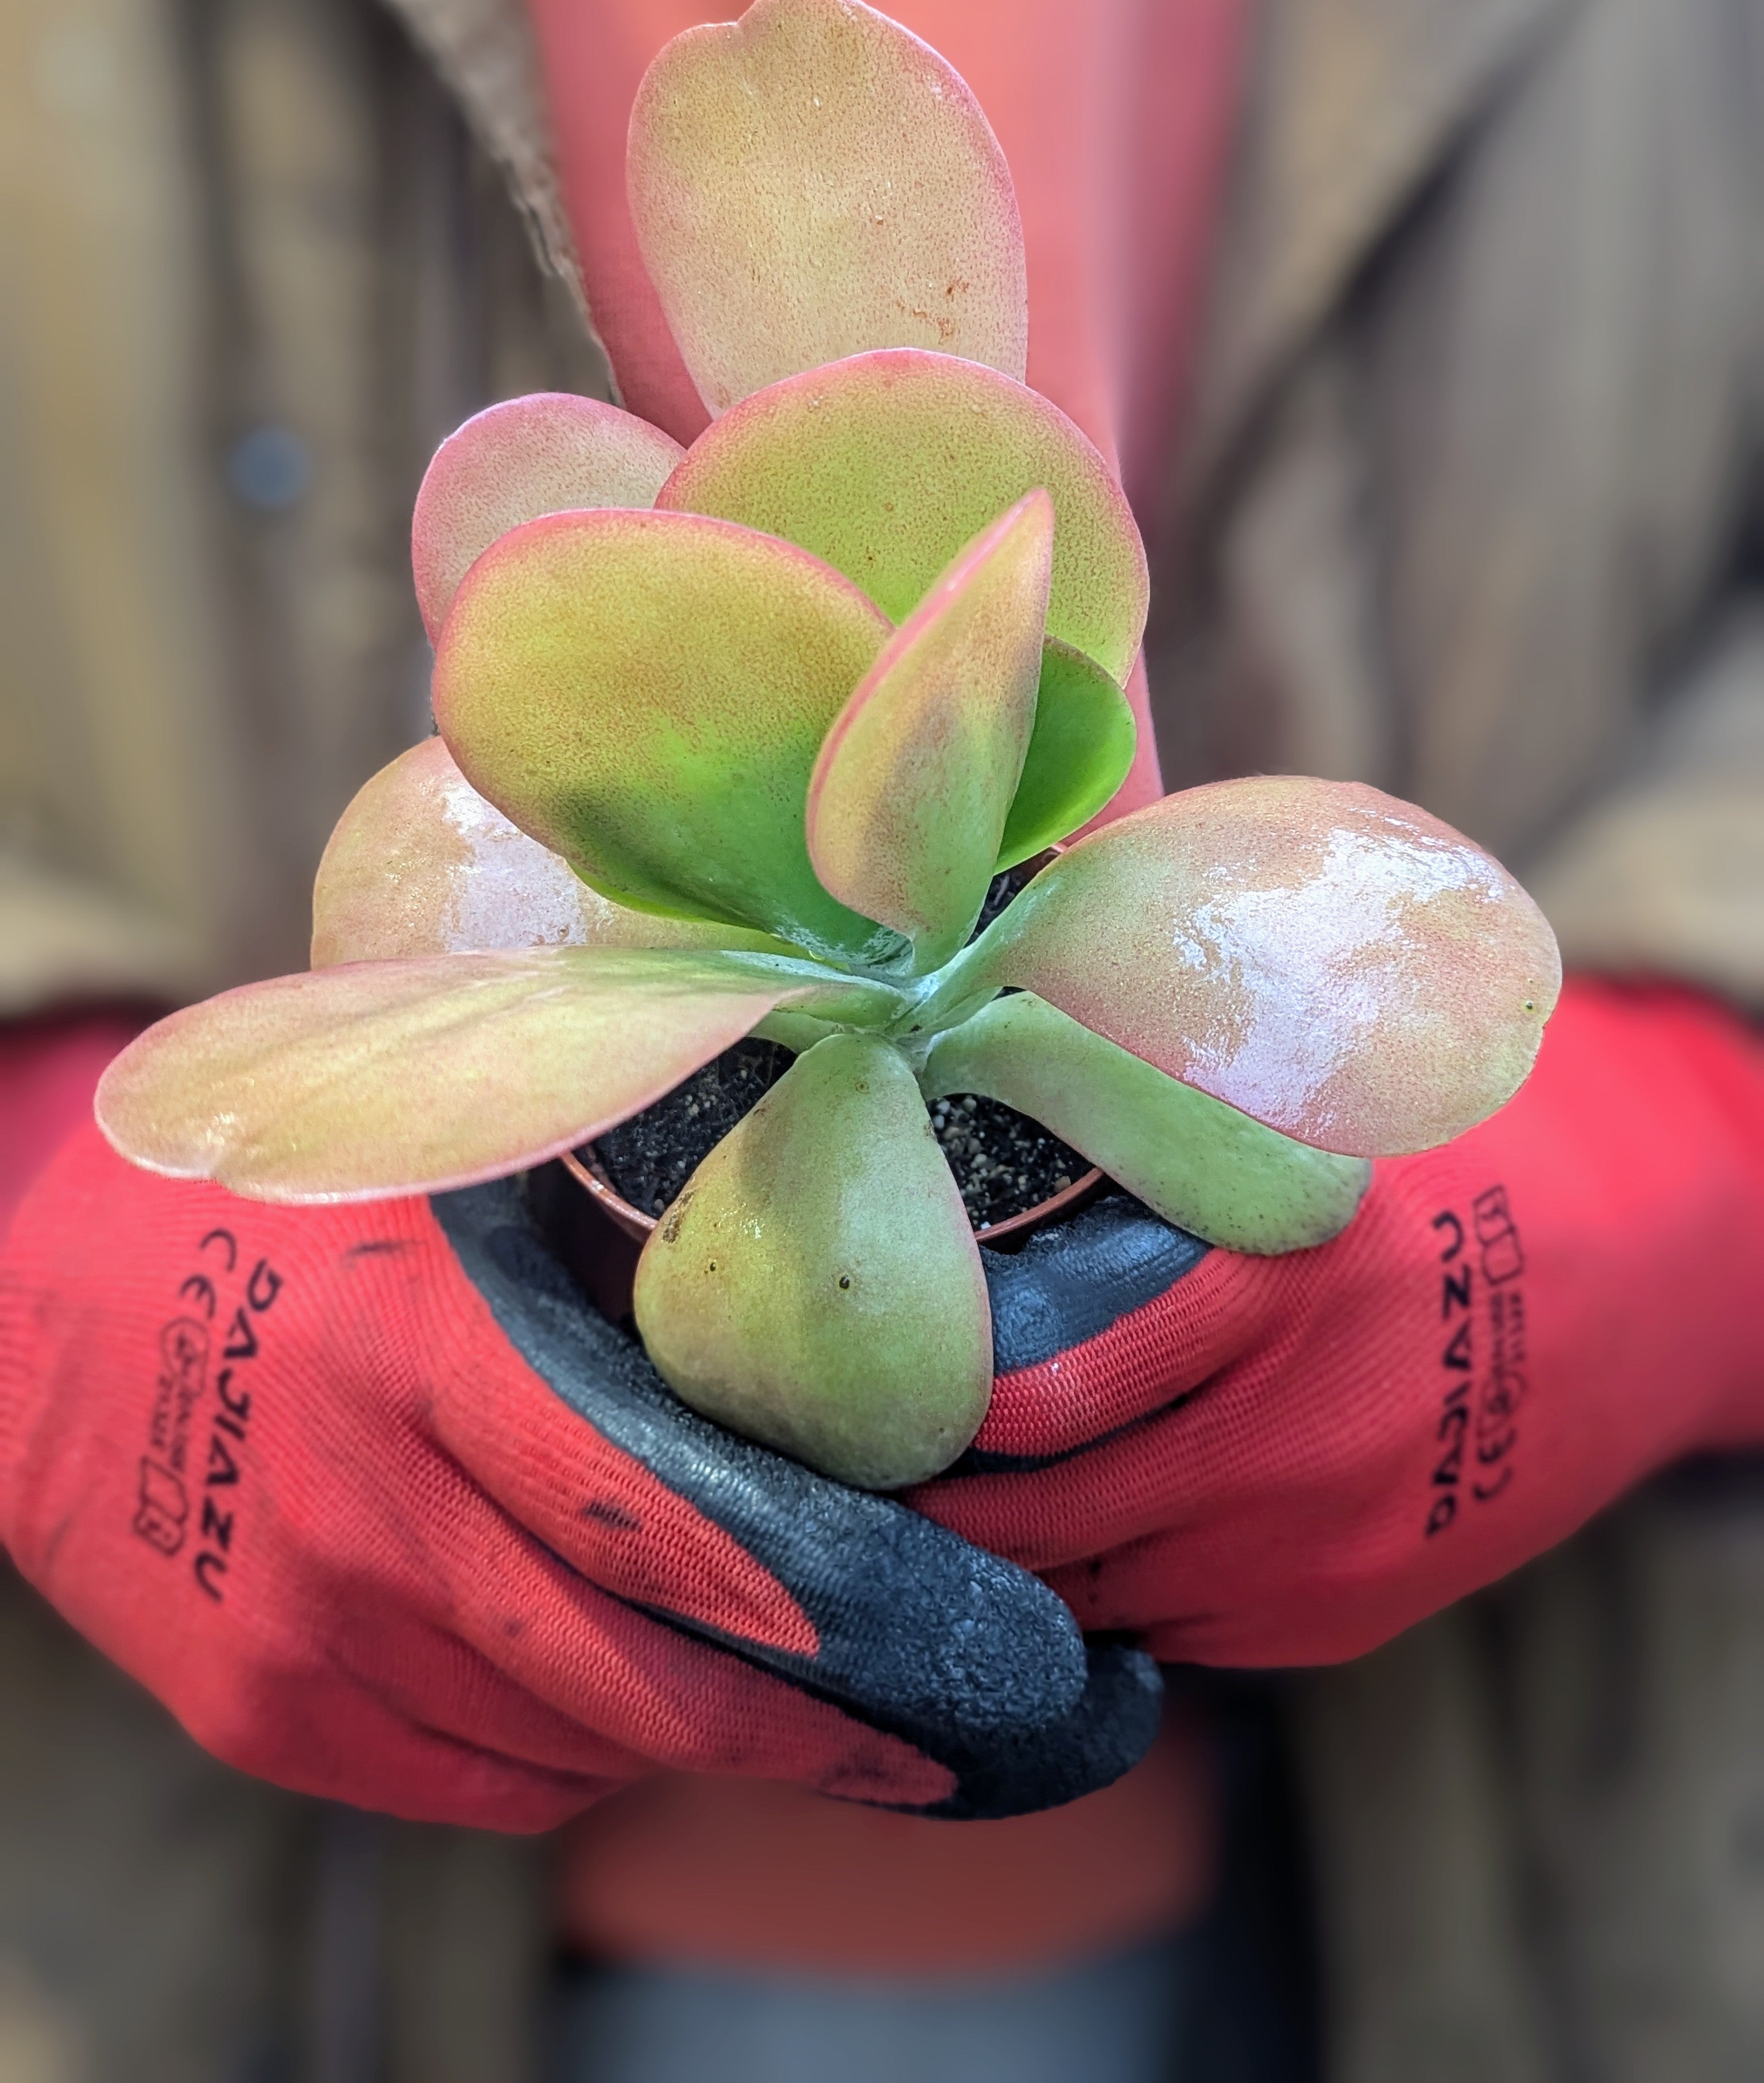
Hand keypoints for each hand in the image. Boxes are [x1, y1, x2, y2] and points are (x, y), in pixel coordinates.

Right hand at [0, 1124, 1157, 1827]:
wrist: (25, 1310)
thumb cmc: (285, 1210)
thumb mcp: (447, 1172)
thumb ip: (624, 1225)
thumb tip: (849, 1270)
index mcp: (420, 1355)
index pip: (680, 1524)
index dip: (852, 1610)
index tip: (993, 1649)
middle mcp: (356, 1518)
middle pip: (650, 1680)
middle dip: (834, 1729)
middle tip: (970, 1735)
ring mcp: (301, 1642)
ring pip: (579, 1749)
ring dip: (711, 1734)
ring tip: (808, 1691)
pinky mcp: (262, 1721)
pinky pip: (485, 1782)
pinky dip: (583, 1751)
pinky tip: (611, 1677)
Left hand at [915, 979, 1763, 1665]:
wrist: (1642, 1284)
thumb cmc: (1434, 1163)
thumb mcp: (1309, 1105)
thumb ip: (1147, 1089)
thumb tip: (954, 1019)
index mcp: (1279, 1284)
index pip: (1033, 1388)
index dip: (912, 1391)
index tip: (829, 1359)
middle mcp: (1301, 1435)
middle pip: (1036, 1517)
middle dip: (917, 1498)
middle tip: (833, 1445)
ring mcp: (1325, 1546)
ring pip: (1085, 1593)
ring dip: (995, 1553)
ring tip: (913, 1490)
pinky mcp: (1343, 1616)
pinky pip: (1164, 1626)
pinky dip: (1095, 1583)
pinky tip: (1065, 1516)